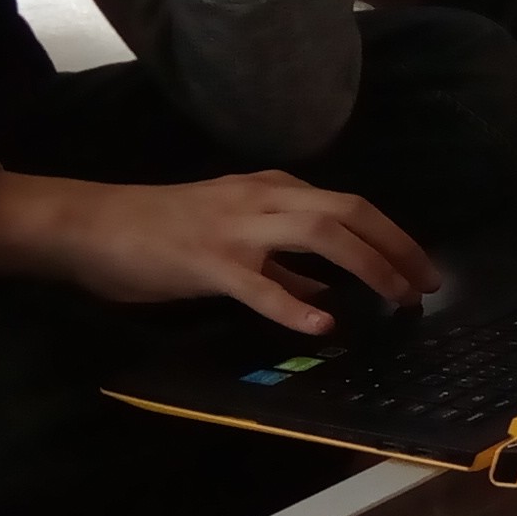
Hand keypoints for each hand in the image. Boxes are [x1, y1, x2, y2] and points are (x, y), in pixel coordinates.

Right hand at [0, 170, 440, 335]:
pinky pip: (258, 283)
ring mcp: (235, 228)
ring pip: (319, 233)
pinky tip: (322, 324)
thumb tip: (325, 283)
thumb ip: (281, 258)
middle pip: (349, 212)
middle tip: (427, 286)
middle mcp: (262, 200)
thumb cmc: (158, 232)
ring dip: (368, 266)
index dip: (393, 236)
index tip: (422, 269)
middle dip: (396, 247)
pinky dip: (293, 302)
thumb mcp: (232, 235)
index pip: (349, 206)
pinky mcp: (205, 261)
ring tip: (397, 299)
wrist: (89, 224)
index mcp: (270, 191)